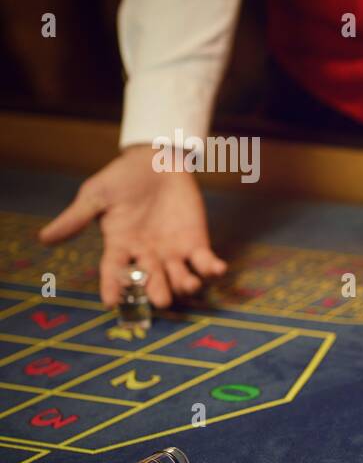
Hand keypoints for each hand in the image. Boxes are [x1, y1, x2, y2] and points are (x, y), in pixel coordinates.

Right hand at [39, 144, 226, 307]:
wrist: (156, 160)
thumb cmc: (121, 179)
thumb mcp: (96, 196)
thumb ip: (76, 218)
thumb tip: (44, 239)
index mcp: (119, 247)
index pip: (114, 272)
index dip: (112, 287)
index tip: (110, 303)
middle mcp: (146, 255)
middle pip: (151, 279)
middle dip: (156, 289)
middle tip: (159, 300)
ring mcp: (172, 251)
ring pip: (178, 276)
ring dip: (185, 284)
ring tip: (188, 285)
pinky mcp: (196, 242)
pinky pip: (204, 261)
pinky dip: (212, 268)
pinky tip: (217, 270)